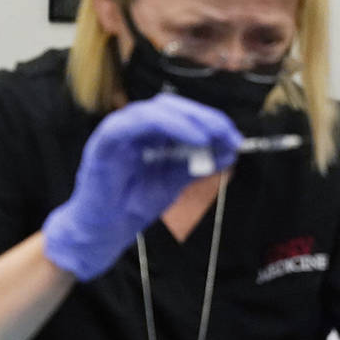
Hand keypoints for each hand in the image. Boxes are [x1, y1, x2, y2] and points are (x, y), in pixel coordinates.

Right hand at [43, 93, 241, 280]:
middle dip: (204, 117)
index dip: (210, 120)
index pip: (181, 114)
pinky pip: (134, 123)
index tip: (234, 137)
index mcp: (149, 133)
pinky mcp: (105, 140)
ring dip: (189, 119)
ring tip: (212, 136)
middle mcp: (133, 127)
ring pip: (155, 110)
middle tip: (228, 133)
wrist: (104, 233)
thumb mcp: (175, 181)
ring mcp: (118, 131)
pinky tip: (192, 138)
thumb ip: (198, 164)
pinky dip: (167, 125)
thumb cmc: (133, 205)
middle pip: (171, 106)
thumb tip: (230, 150)